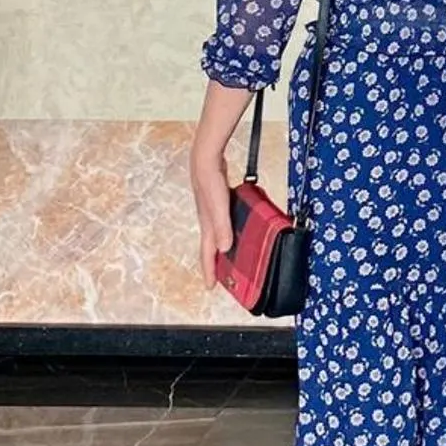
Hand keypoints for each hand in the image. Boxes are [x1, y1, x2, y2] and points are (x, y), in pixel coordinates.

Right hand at [190, 148, 233, 288]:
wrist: (205, 158)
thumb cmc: (209, 180)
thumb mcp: (218, 205)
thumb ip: (222, 226)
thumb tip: (224, 249)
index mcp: (207, 225)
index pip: (207, 254)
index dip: (209, 271)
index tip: (211, 287)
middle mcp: (208, 221)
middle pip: (211, 247)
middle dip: (215, 262)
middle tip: (224, 275)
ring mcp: (213, 210)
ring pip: (218, 234)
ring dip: (224, 246)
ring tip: (232, 254)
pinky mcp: (219, 200)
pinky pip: (225, 220)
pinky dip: (230, 227)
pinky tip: (240, 224)